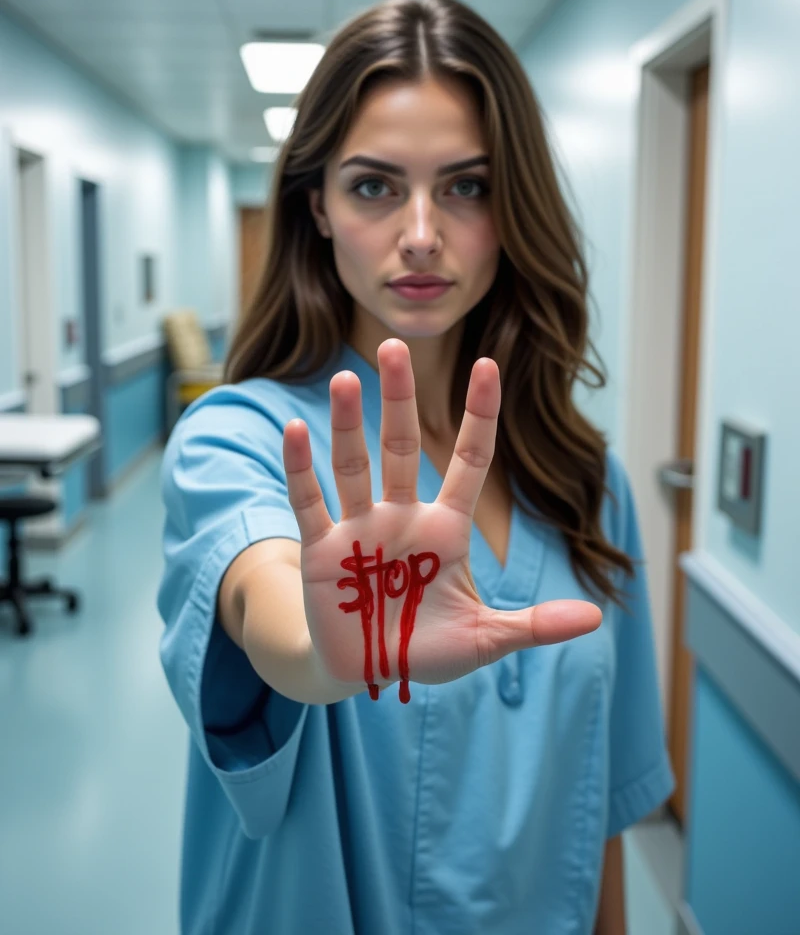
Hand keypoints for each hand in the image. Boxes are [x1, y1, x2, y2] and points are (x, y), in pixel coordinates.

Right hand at [283, 338, 601, 702]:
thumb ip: (535, 625)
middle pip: (401, 447)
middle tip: (395, 345)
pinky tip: (295, 431)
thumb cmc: (428, 649)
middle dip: (399, 398)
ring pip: (354, 465)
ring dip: (347, 423)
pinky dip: (302, 469)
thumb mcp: (487, 640)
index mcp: (446, 529)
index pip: (469, 459)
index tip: (487, 365)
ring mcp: (360, 529)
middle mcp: (402, 517)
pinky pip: (310, 503)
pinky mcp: (323, 551)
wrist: (368, 672)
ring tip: (346, 378)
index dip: (479, 414)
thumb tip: (596, 618)